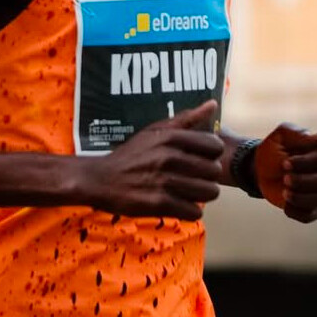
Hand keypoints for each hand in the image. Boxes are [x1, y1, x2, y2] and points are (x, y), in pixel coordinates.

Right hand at [76, 100, 223, 220]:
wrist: (100, 180)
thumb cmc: (131, 155)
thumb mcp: (154, 131)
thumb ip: (186, 119)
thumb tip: (213, 104)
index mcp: (172, 138)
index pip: (216, 146)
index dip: (212, 155)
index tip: (201, 159)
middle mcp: (170, 158)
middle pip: (215, 171)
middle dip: (208, 177)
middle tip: (195, 179)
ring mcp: (165, 182)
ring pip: (209, 192)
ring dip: (201, 195)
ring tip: (189, 192)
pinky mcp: (160, 204)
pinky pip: (195, 212)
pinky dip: (189, 211)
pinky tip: (179, 205)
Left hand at [253, 124, 316, 222]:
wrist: (261, 171)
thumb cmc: (274, 151)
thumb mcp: (281, 137)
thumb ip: (298, 134)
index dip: (305, 162)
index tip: (285, 163)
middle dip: (306, 181)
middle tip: (285, 179)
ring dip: (303, 198)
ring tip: (285, 193)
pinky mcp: (315, 209)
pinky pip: (311, 215)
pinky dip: (297, 211)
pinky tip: (285, 204)